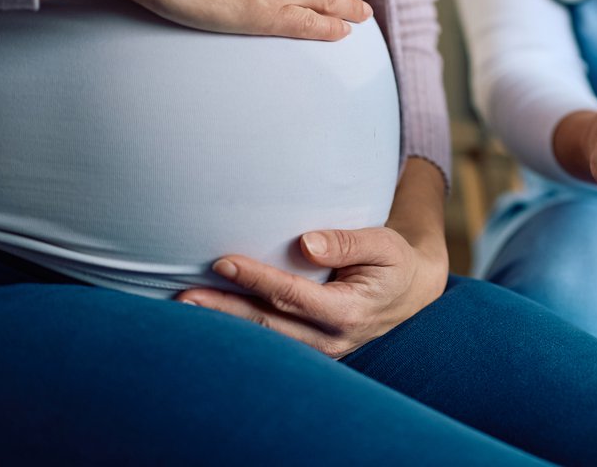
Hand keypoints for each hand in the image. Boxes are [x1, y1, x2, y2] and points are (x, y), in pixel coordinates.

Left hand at [176, 226, 447, 358]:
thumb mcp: (384, 244)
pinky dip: (241, 333)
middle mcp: (331, 338)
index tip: (223, 261)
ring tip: (186, 309)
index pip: (291, 294)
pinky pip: (272, 344)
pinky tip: (214, 321)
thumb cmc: (394, 262)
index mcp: (348, 311)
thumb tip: (305, 243)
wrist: (413, 295)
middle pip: (267, 324)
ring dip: (225, 326)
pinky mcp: (313, 353)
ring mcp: (321, 352)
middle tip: (184, 298)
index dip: (255, 279)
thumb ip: (347, 242)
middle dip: (224, 310)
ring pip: (265, 340)